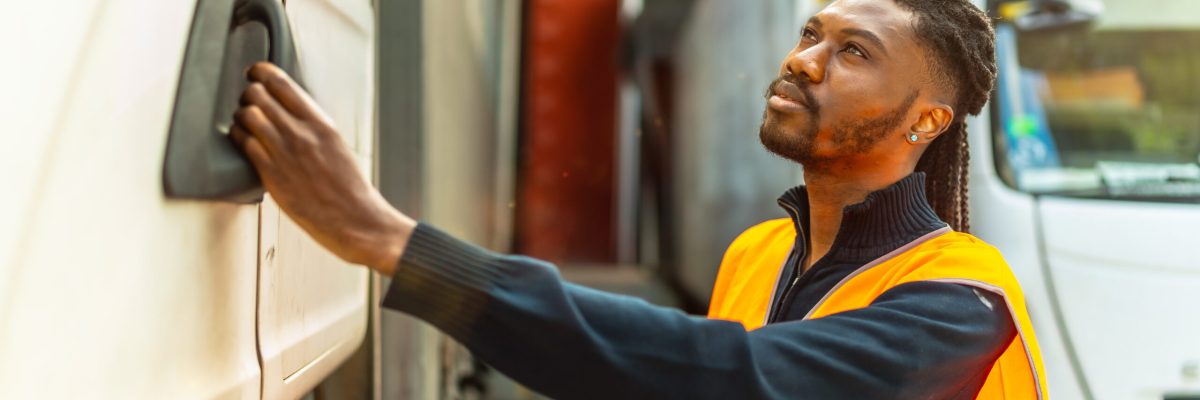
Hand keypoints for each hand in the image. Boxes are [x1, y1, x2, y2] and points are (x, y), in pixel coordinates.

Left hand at [230, 62, 412, 275]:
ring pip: (247, 115)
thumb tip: (287, 111)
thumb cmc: (348, 188)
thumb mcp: (335, 145)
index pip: (281, 82)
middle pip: (258, 94)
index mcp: (321, 123)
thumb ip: (311, 126)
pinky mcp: (272, 174)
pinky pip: (243, 143)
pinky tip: (244, 141)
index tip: (255, 74)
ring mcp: (285, 153)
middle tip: (249, 103)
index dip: (261, 73)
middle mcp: (302, 133)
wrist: (356, 220)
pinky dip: (238, 137)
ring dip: (241, 116)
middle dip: (248, 95)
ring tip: (246, 124)